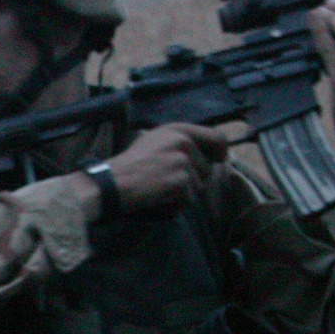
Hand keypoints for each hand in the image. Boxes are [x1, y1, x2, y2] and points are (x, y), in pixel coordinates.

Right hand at [87, 123, 229, 215]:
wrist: (113, 183)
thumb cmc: (130, 165)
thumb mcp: (154, 141)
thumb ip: (180, 142)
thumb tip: (211, 153)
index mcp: (177, 130)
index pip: (216, 137)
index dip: (221, 150)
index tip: (219, 159)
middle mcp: (183, 142)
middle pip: (207, 167)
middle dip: (194, 178)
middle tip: (167, 180)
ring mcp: (183, 162)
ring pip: (200, 185)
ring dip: (184, 192)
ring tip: (160, 187)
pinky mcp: (181, 181)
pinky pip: (189, 199)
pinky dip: (176, 203)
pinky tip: (159, 196)